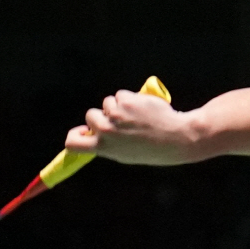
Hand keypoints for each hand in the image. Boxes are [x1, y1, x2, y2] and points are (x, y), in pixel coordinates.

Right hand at [64, 90, 195, 164]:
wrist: (176, 138)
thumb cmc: (151, 149)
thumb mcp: (124, 153)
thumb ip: (106, 143)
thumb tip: (89, 132)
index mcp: (104, 148)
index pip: (73, 143)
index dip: (74, 135)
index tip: (82, 132)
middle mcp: (106, 131)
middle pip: (91, 115)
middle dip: (103, 115)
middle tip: (122, 123)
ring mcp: (116, 115)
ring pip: (108, 102)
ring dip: (119, 106)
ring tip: (137, 118)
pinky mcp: (127, 101)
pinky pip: (122, 95)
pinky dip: (130, 99)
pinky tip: (143, 110)